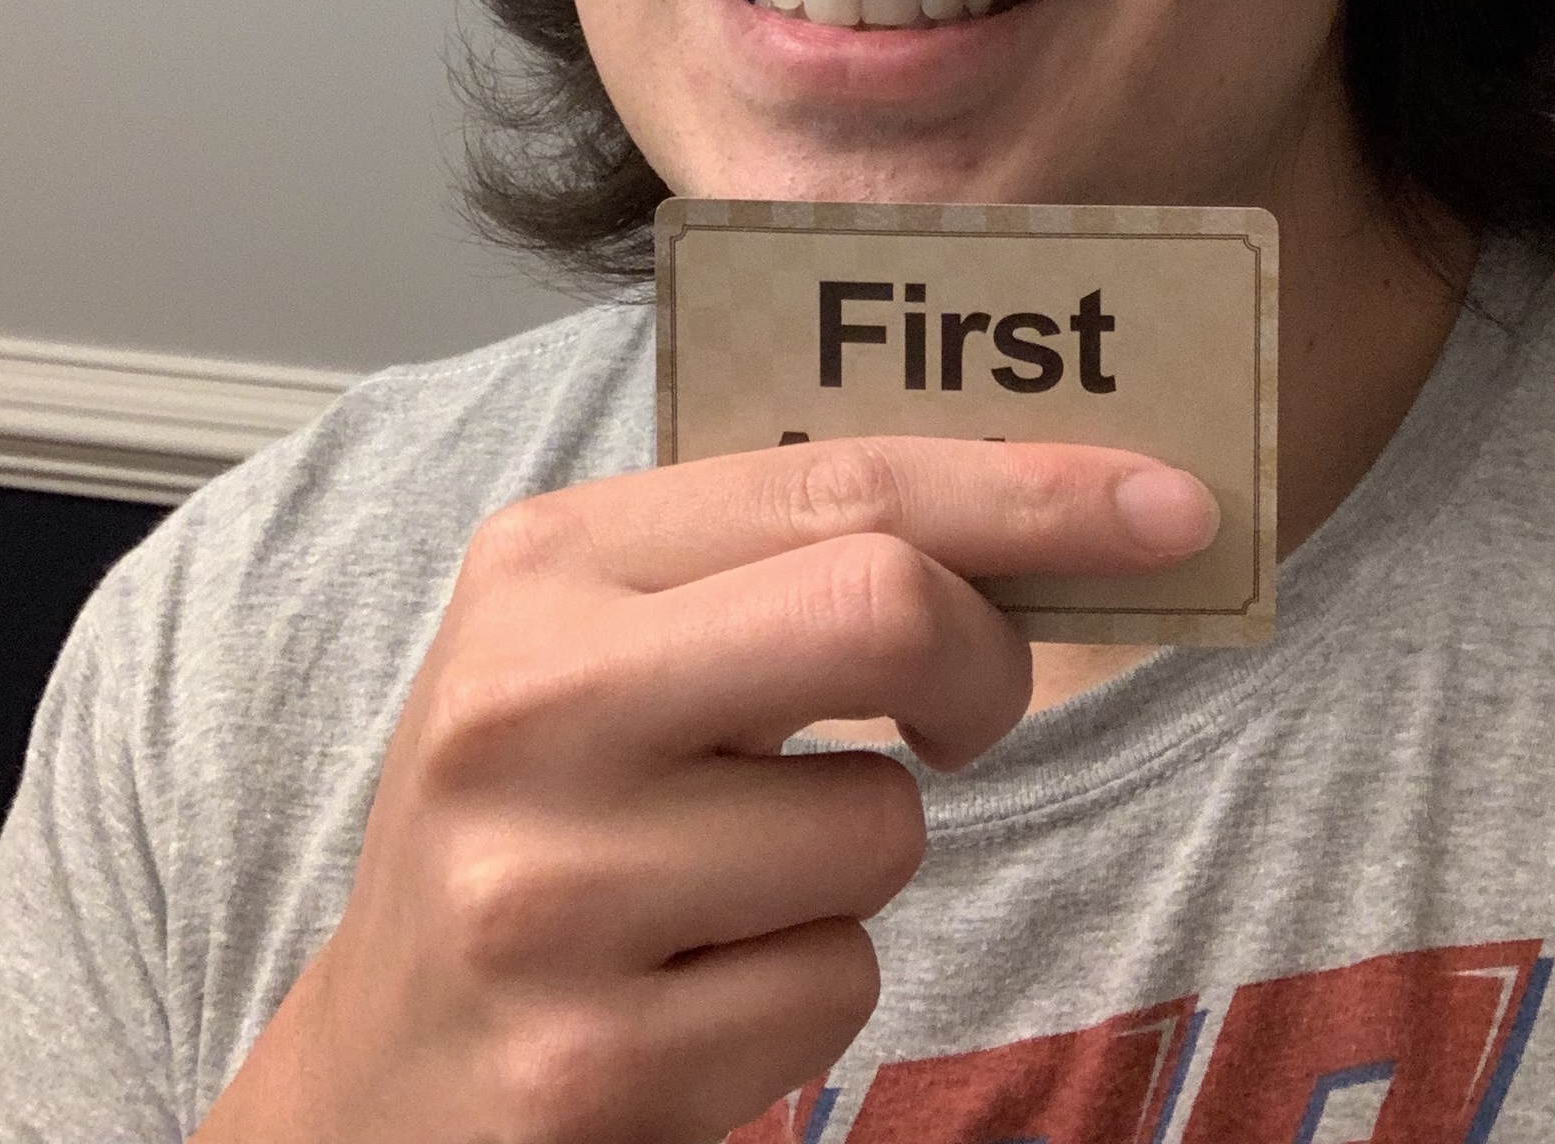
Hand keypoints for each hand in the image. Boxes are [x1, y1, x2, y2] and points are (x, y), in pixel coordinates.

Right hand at [196, 434, 1216, 1143]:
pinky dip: (804, 993)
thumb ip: (781, 559)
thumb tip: (1054, 505)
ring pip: (878, 828)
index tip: (1175, 503)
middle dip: (982, 663)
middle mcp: (529, 703)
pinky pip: (833, 987)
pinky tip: (692, 989)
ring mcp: (547, 886)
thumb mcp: (611, 645)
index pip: (842, 478)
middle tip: (967, 712)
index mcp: (546, 562)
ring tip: (730, 882)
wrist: (378, 1075)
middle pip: (881, 608)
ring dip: (856, 864)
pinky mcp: (584, 1057)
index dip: (1030, 486)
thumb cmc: (547, 821)